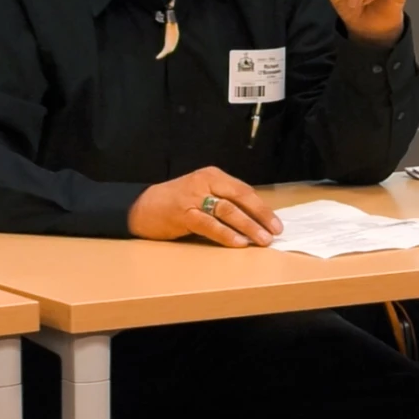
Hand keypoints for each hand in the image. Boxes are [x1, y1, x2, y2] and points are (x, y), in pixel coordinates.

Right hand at [128, 167, 282, 247]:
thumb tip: (254, 220)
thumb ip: (223, 201)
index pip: (244, 190)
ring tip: (261, 240)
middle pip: (240, 198)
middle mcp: (205, 182)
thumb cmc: (176, 202)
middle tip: (274, 232)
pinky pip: (209, 225)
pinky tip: (238, 243)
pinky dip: (226, 234)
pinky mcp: (183, 214)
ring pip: (227, 211)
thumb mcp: (202, 193)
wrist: (142, 207)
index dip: (262, 208)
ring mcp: (193, 197)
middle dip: (260, 216)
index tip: (276, 223)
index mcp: (213, 176)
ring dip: (247, 226)